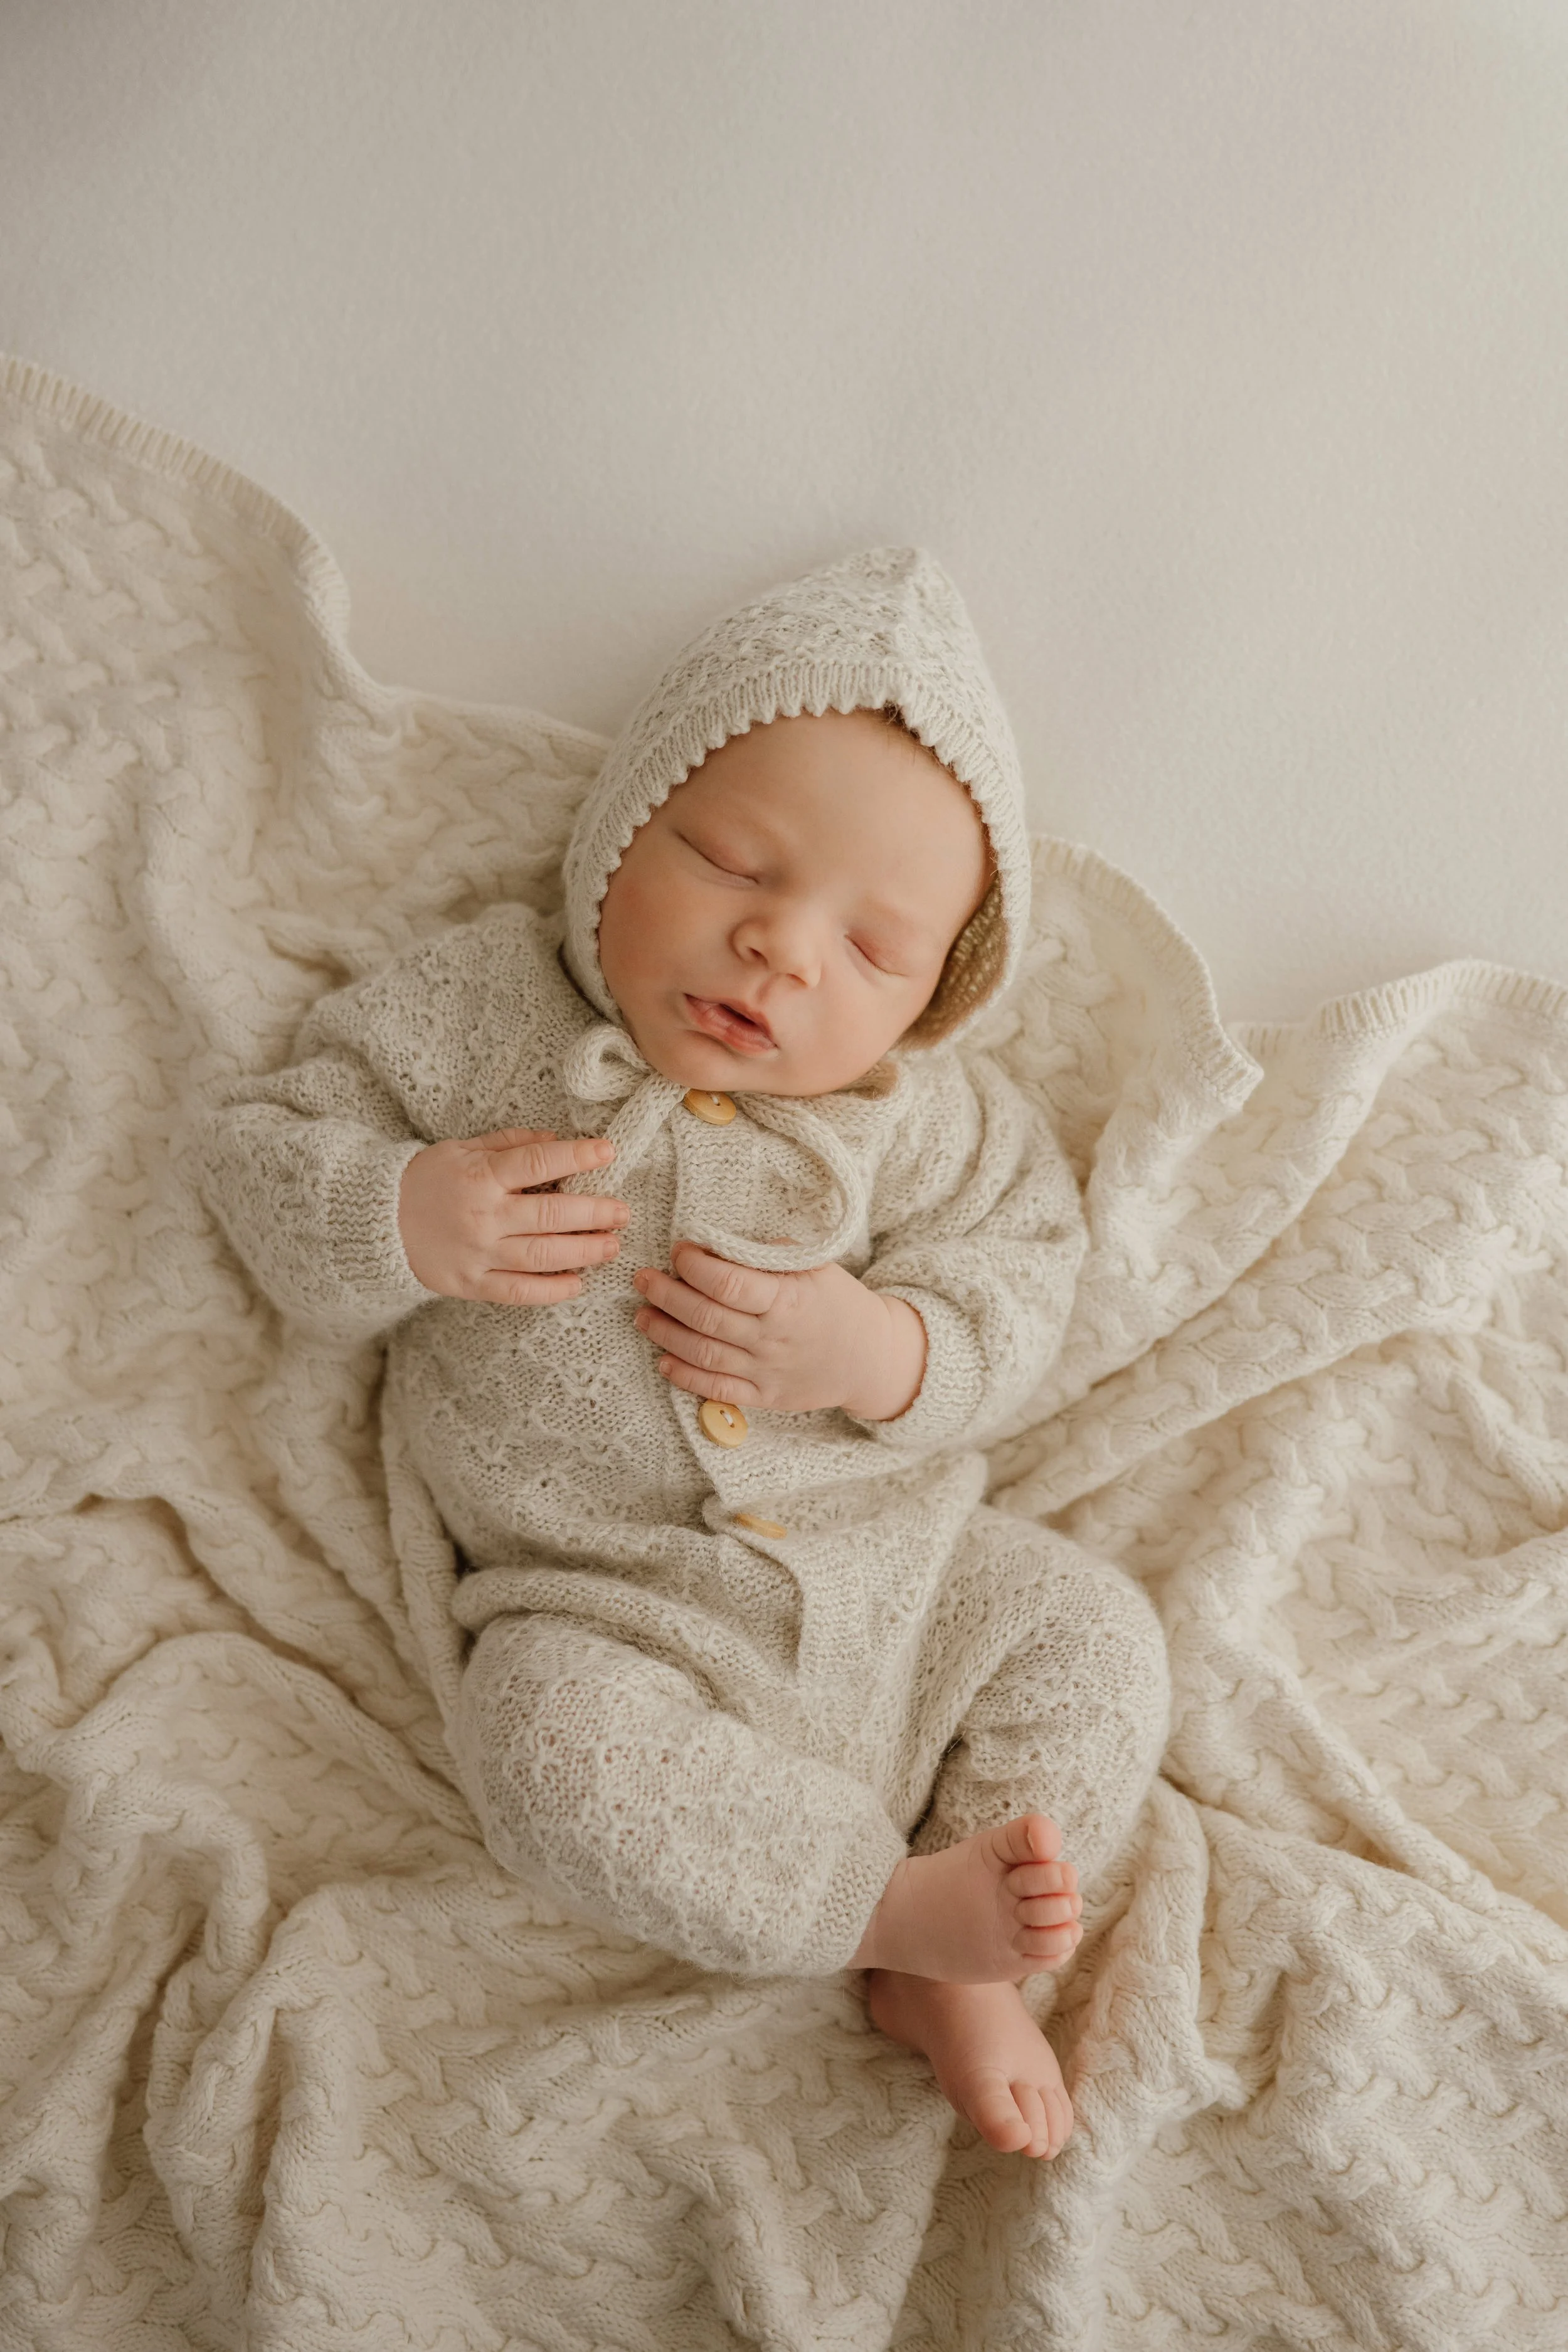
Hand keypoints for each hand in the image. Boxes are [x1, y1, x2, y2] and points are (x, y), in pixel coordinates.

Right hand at [398, 1127, 627, 1303]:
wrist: (375, 1223)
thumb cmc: (424, 1180)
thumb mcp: (461, 1149)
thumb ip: (509, 1144)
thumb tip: (555, 1139)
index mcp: (480, 1176)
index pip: (537, 1162)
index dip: (576, 1156)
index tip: (608, 1152)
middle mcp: (482, 1216)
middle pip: (550, 1215)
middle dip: (594, 1213)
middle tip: (622, 1213)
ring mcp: (478, 1254)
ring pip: (542, 1256)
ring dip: (584, 1252)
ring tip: (611, 1246)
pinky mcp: (471, 1284)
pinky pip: (519, 1291)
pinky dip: (552, 1289)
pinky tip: (577, 1282)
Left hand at [632, 1241, 927, 1419]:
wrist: (870, 1357)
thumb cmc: (838, 1302)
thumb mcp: (815, 1267)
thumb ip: (769, 1255)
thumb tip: (718, 1245)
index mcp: (788, 1301)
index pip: (728, 1283)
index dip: (695, 1266)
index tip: (679, 1251)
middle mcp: (773, 1338)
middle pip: (706, 1317)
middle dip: (666, 1295)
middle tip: (643, 1279)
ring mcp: (766, 1371)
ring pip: (703, 1353)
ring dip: (665, 1333)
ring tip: (643, 1315)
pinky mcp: (764, 1397)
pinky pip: (716, 1389)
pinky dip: (685, 1376)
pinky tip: (664, 1360)